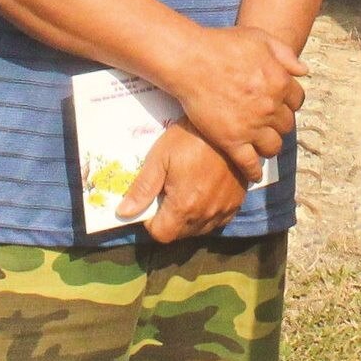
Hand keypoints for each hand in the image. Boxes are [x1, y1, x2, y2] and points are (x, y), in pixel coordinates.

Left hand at [116, 120, 249, 240]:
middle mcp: (205, 214)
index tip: (152, 203)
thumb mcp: (160, 158)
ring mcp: (224, 210)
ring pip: (199, 229)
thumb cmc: (189, 138)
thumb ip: (142, 188)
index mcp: (184, 206)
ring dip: (188, 219)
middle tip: (168, 193)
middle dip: (169, 220)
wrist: (225, 126)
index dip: (152, 222)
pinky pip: (217, 220)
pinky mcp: (236, 203)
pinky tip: (204, 193)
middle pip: (180, 234)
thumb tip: (124, 212)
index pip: (161, 234)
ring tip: (186, 191)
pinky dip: (207, 214)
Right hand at [168, 25, 306, 179]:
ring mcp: (252, 127)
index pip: (297, 101)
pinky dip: (254, 171)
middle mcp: (270, 107)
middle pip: (286, 125)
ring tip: (260, 144)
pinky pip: (249, 164)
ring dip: (269, 145)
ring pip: (272, 147)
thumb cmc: (222, 45)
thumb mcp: (259, 38)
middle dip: (278, 123)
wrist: (191, 61)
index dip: (288, 102)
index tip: (279, 104)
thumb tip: (303, 71)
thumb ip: (284, 54)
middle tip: (267, 122)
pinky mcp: (231, 141)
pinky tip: (253, 174)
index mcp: (280, 82)